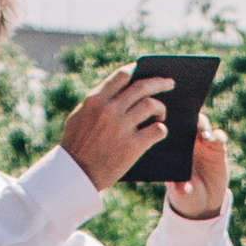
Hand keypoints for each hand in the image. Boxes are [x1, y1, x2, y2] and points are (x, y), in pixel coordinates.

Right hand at [56, 66, 172, 193]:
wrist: (76, 174)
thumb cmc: (77, 145)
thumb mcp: (80, 116)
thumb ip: (97, 102)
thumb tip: (119, 91)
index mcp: (96, 99)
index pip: (122, 76)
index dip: (137, 71)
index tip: (146, 72)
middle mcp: (110, 109)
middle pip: (142, 87)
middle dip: (159, 83)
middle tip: (170, 83)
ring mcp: (122, 127)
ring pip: (151, 106)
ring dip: (160, 108)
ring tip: (161, 114)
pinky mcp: (132, 146)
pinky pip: (157, 130)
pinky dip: (161, 130)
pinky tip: (160, 131)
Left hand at [166, 112, 229, 220]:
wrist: (204, 201)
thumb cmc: (186, 195)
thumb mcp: (181, 195)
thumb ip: (180, 190)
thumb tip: (182, 188)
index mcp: (171, 148)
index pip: (167, 128)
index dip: (167, 120)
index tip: (167, 120)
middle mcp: (186, 141)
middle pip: (184, 120)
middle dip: (186, 117)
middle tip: (188, 122)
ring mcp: (203, 143)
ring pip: (202, 124)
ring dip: (202, 125)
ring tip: (203, 136)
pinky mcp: (218, 148)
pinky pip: (219, 136)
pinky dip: (218, 136)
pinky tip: (217, 140)